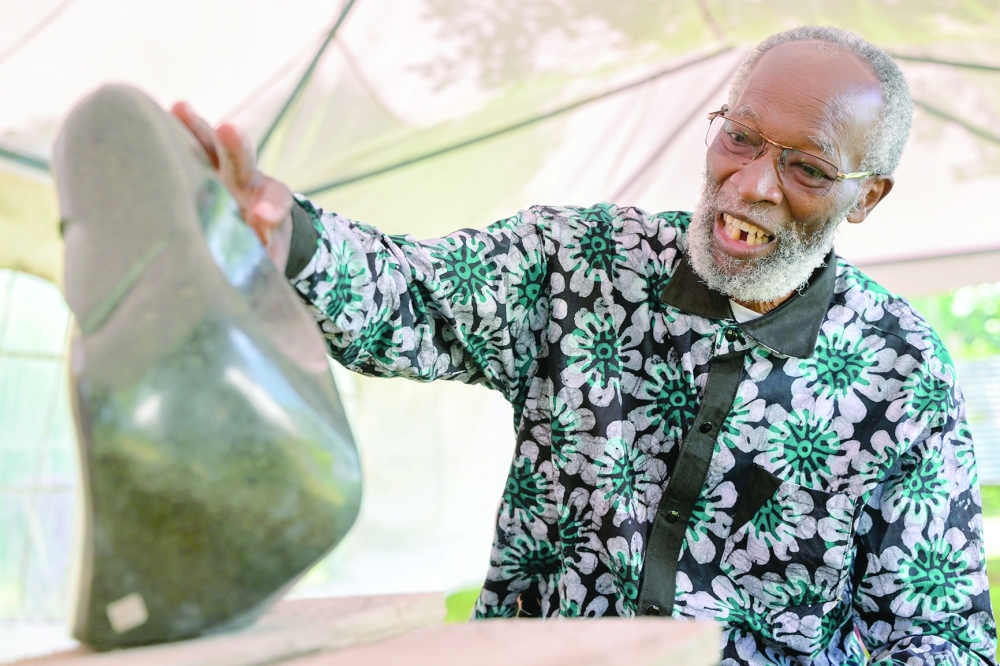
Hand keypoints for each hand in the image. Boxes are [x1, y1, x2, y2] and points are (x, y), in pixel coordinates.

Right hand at [171, 102, 292, 273]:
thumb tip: (241, 280)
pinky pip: (183, 144)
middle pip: (242, 160)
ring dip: (195, 127)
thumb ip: (259, 265)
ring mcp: (219, 169)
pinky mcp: (196, 165)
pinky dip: (172, 132)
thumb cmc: (258, 250)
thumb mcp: (265, 261)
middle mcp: (246, 181)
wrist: (254, 229)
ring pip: (209, 144)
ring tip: (179, 108)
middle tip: (228, 130)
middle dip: (235, 146)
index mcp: (270, 205)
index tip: (262, 217)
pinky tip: (148, 117)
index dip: (269, 208)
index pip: (275, 201)